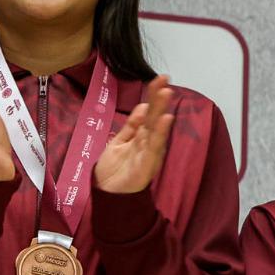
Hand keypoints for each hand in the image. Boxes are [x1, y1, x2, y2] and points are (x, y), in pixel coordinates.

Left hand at [95, 75, 174, 193]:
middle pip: (154, 117)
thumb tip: (143, 106)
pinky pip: (154, 147)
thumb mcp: (119, 143)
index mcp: (140, 137)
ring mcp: (149, 153)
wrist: (107, 196)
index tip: (158, 78)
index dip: (152, 96)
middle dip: (159, 98)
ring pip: (156, 128)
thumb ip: (131, 126)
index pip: (148, 113)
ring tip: (166, 92)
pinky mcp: (147, 165)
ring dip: (161, 110)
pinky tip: (165, 119)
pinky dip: (159, 133)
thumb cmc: (114, 171)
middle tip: (165, 79)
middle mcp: (147, 143)